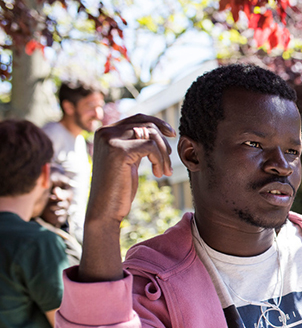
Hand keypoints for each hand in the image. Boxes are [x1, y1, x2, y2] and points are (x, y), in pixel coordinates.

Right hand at [79, 115, 174, 282]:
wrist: (104, 209)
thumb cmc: (118, 188)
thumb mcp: (128, 161)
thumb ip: (136, 144)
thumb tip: (156, 131)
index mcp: (106, 132)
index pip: (137, 118)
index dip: (157, 123)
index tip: (171, 135)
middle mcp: (105, 132)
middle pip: (146, 124)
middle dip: (163, 142)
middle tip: (168, 161)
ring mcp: (110, 139)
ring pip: (150, 134)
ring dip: (164, 154)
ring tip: (164, 171)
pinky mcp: (118, 151)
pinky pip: (151, 146)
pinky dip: (160, 160)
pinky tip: (159, 173)